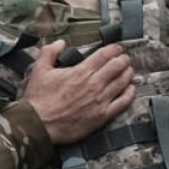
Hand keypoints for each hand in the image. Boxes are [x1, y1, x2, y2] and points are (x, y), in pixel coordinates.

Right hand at [21, 40, 135, 143]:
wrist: (38, 125)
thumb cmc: (38, 99)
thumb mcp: (39, 70)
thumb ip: (50, 52)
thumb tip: (61, 43)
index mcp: (81, 72)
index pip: (105, 55)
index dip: (114, 49)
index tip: (117, 48)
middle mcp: (94, 85)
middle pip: (117, 66)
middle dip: (123, 60)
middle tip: (124, 58)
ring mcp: (100, 101)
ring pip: (122, 82)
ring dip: (128, 74)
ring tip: (128, 70)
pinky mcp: (102, 116)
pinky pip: (123, 102)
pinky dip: (129, 93)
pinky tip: (131, 89)